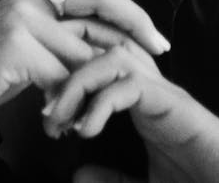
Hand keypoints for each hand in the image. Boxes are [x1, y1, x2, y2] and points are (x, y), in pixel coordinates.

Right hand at [0, 0, 169, 127]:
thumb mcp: (26, 31)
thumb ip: (61, 25)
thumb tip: (114, 37)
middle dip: (137, 22)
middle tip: (160, 47)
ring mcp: (24, 17)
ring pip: (87, 48)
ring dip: (99, 83)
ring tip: (98, 108)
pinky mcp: (17, 47)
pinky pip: (65, 77)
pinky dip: (71, 104)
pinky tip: (62, 121)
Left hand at [44, 44, 218, 181]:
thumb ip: (113, 179)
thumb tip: (78, 174)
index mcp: (141, 99)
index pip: (99, 62)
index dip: (67, 76)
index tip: (44, 111)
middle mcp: (150, 86)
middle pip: (101, 48)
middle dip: (65, 70)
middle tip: (44, 112)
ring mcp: (162, 91)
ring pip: (111, 57)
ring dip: (78, 82)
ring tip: (58, 118)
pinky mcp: (174, 104)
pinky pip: (130, 85)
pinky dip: (101, 102)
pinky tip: (87, 129)